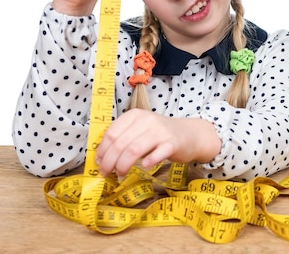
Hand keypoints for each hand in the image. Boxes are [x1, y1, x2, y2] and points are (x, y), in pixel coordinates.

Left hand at [94, 109, 221, 176]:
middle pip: (121, 143)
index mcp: (134, 115)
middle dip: (109, 161)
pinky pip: (157, 154)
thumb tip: (101, 158)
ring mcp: (160, 131)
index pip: (111, 133)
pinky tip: (145, 167)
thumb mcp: (139, 131)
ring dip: (123, 165)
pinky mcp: (172, 143)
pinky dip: (149, 162)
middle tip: (106, 173)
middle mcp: (147, 120)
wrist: (189, 134)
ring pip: (134, 149)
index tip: (99, 163)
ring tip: (119, 174)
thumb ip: (122, 139)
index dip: (102, 151)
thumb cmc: (159, 135)